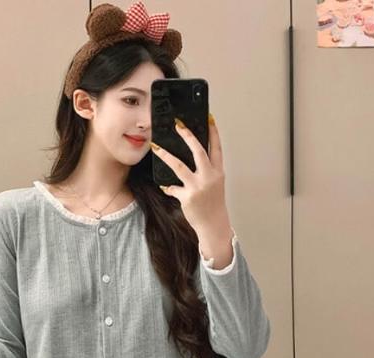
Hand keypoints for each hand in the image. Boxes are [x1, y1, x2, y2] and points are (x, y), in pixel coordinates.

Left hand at [151, 114, 231, 232]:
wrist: (213, 224)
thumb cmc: (213, 203)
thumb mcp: (215, 183)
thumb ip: (207, 170)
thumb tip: (194, 156)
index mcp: (218, 172)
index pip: (216, 147)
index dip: (213, 132)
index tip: (208, 118)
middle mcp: (209, 177)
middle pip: (198, 151)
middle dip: (188, 136)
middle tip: (178, 125)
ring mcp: (198, 187)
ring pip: (179, 166)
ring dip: (166, 155)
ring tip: (156, 147)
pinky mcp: (187, 197)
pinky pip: (173, 188)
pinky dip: (168, 187)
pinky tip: (165, 186)